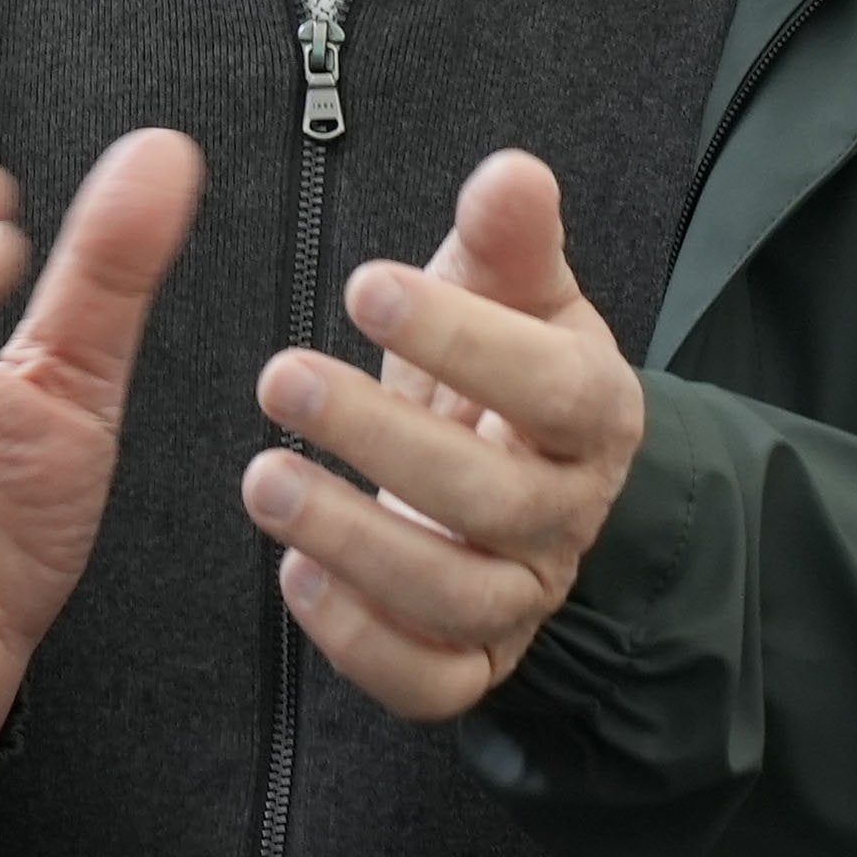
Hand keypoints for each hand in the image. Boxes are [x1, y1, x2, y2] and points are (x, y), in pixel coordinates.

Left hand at [247, 147, 648, 725]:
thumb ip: (509, 235)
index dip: (466, 341)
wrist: (523, 471)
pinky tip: (294, 577)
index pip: (552, 388)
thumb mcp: (514, 288)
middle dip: (379, 439)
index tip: (365, 285)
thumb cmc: (507, 365)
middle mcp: (566, 515)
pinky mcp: (476, 660)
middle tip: (279, 378)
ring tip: (262, 479)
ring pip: (455, 598)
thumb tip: (512, 173)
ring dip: (351, 541)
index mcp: (594, 413)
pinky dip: (359, 641)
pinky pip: (431, 683)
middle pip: (492, 500)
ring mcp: (523, 596)